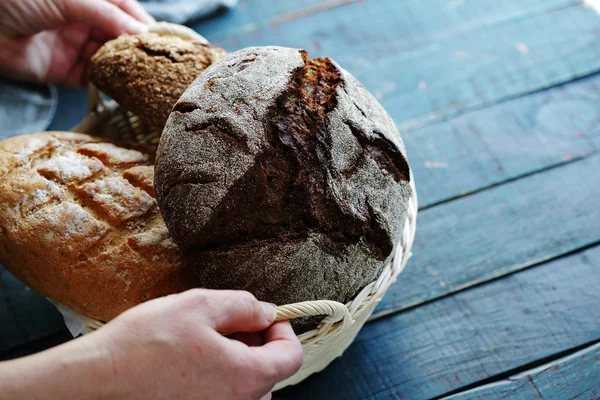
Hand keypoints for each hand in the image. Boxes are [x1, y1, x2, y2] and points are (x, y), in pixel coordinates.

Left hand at [0, 0, 154, 85]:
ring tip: (144, 77)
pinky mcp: (63, 70)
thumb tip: (143, 32)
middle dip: (138, 49)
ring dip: (125, 68)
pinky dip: (108, 84)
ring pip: (110, 59)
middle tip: (158, 63)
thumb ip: (110, 14)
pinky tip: (122, 87)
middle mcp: (83, 19)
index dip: (145, 24)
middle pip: (120, 37)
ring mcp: (73, 45)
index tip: (165, 40)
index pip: (126, 10)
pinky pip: (93, 79)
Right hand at [102, 289, 303, 398]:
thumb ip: (244, 306)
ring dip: (236, 359)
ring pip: (246, 383)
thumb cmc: (145, 343)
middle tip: (228, 323)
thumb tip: (266, 312)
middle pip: (269, 371)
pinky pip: (224, 394)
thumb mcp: (201, 306)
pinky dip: (219, 374)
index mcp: (245, 377)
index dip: (283, 330)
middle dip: (257, 342)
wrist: (98, 378)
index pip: (291, 356)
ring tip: (204, 340)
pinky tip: (192, 359)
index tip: (265, 317)